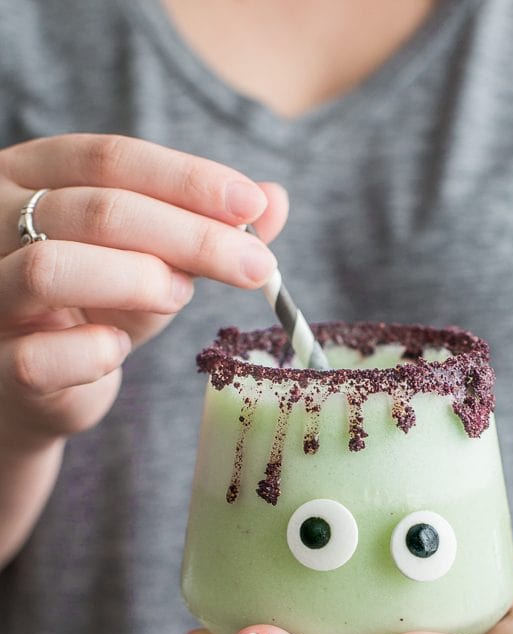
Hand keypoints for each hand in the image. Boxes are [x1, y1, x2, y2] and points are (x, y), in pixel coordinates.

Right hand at [0, 134, 287, 442]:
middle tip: (256, 266)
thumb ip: (205, 229)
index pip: (110, 159)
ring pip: (53, 268)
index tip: (251, 206)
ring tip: (178, 298)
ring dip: (137, 281)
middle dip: (190, 236)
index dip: (187, 180)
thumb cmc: (92, 311)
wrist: (37, 390)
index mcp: (30, 176)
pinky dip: (94, 353)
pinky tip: (118, 350)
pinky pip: (40, 356)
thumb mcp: (153, 261)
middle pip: (96, 209)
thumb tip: (275, 199)